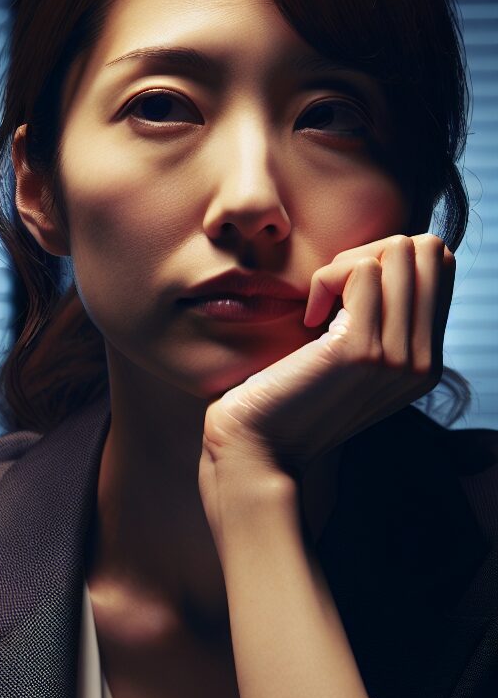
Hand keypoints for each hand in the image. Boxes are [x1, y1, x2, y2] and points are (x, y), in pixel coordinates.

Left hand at [200, 234, 455, 484]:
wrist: (257, 447)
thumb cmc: (285, 394)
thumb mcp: (344, 356)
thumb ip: (376, 320)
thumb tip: (379, 260)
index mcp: (426, 361)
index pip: (439, 267)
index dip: (385, 261)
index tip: (343, 297)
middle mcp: (424, 361)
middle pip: (429, 250)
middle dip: (371, 252)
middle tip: (330, 293)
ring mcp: (399, 356)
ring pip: (399, 250)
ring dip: (345, 264)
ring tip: (318, 305)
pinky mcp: (361, 350)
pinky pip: (360, 269)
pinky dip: (324, 278)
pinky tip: (306, 318)